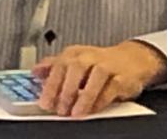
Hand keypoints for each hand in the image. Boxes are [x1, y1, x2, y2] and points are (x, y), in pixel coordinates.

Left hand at [32, 41, 166, 116]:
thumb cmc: (99, 62)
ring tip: (75, 113)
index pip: (59, 65)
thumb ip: (54, 66)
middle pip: (75, 68)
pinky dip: (101, 100)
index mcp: (75, 53)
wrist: (131, 59)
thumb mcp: (75, 60)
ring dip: (83, 97)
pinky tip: (93, 110)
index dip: (51, 85)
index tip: (45, 101)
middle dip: (66, 90)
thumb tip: (35, 71)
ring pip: (95, 77)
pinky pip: (111, 88)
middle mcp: (90, 57)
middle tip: (59, 109)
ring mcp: (107, 65)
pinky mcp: (122, 77)